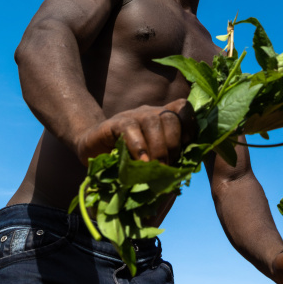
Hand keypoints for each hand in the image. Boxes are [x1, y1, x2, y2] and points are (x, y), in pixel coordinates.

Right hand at [76, 98, 195, 164]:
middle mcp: (150, 113)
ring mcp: (133, 115)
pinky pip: (130, 128)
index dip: (189, 124)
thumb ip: (167, 160)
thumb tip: (183, 175)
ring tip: (154, 166)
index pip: (183, 108)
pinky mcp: (114, 123)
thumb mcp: (152, 159)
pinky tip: (140, 162)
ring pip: (153, 121)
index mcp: (163, 119)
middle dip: (173, 143)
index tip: (187, 145)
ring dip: (158, 146)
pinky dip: (138, 146)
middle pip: (170, 117)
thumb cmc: (127, 158)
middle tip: (167, 165)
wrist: (93, 151)